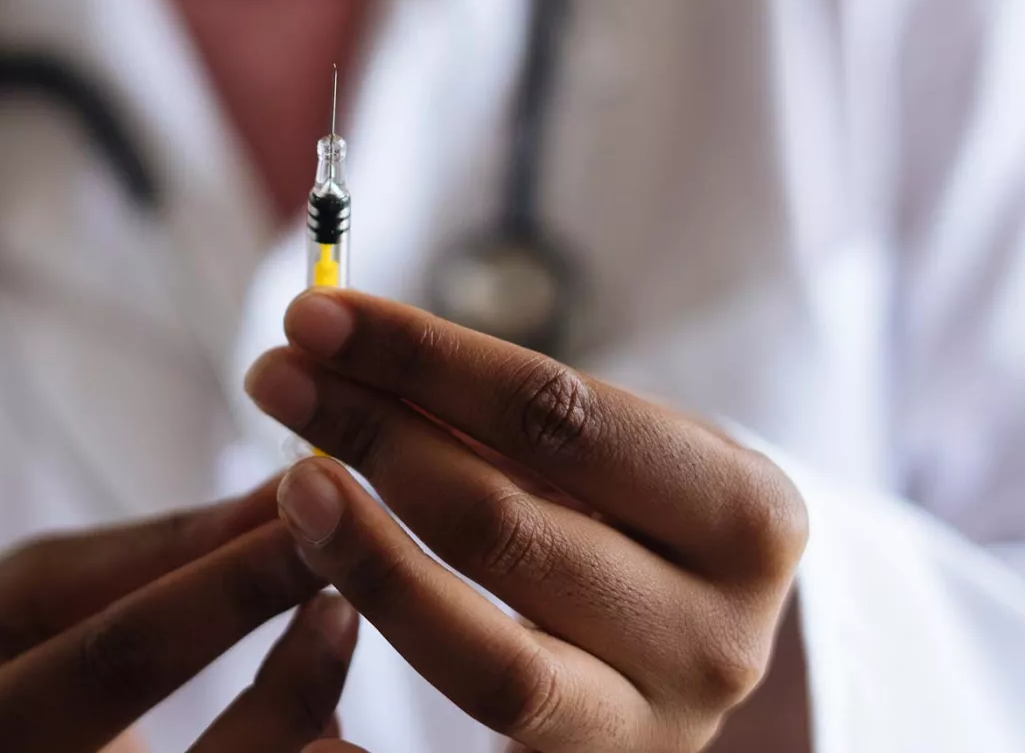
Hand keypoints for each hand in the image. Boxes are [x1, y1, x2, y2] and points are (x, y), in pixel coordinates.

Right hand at [0, 479, 359, 752]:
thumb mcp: (33, 592)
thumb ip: (157, 553)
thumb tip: (285, 492)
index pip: (116, 661)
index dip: (226, 590)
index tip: (310, 522)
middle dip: (290, 688)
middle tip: (345, 601)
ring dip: (310, 739)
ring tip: (331, 654)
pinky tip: (316, 727)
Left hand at [244, 291, 808, 751]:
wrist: (697, 652)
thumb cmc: (641, 521)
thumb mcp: (620, 454)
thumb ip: (510, 416)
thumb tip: (339, 347)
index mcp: (748, 517)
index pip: (558, 416)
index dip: (422, 359)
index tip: (315, 314)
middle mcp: (719, 637)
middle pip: (509, 528)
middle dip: (374, 439)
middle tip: (276, 379)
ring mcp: (658, 731)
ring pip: (489, 662)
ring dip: (368, 560)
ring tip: (291, 483)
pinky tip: (311, 702)